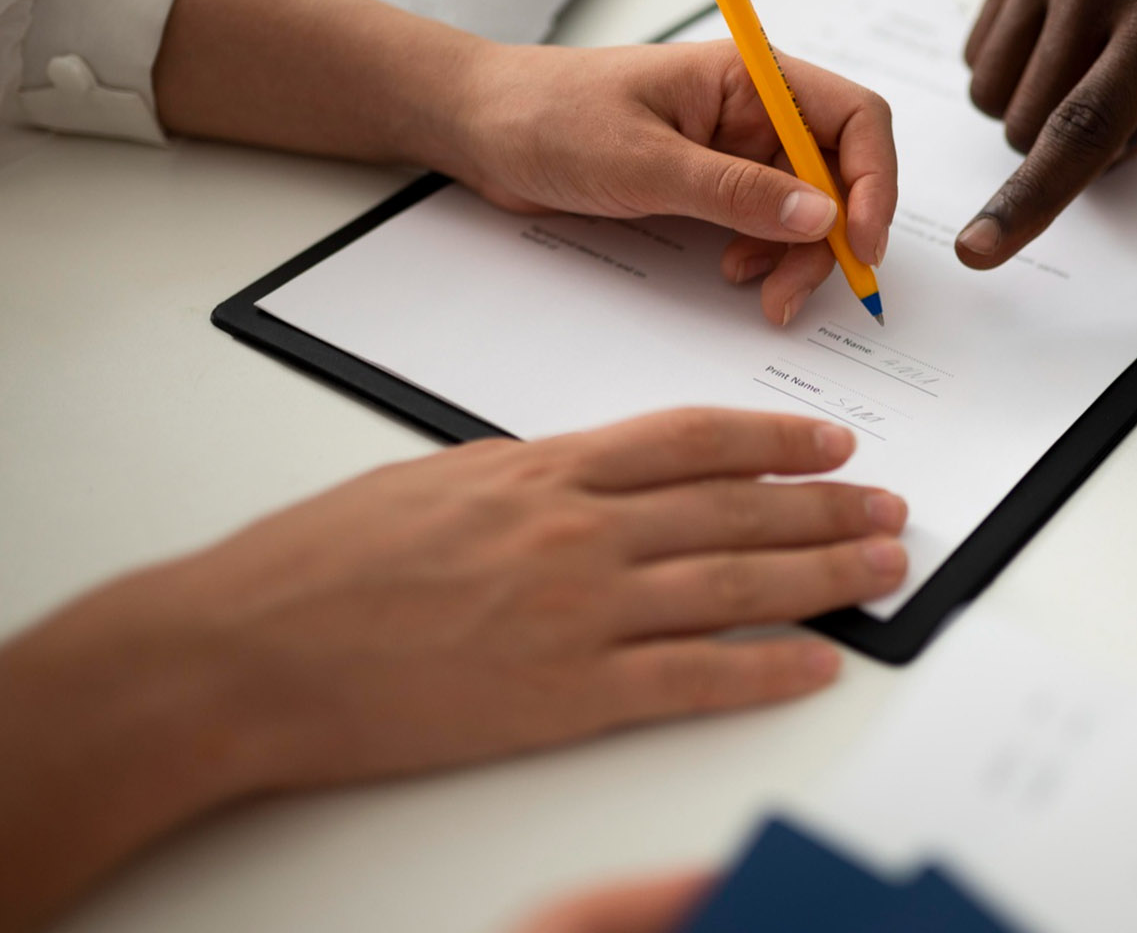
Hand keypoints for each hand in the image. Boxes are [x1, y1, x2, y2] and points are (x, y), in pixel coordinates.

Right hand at [0, 409, 904, 932]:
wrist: (246, 652)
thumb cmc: (318, 565)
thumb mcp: (431, 483)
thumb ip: (525, 477)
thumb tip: (591, 478)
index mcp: (541, 468)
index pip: (688, 440)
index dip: (772, 441)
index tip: (828, 443)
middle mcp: (575, 530)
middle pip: (733, 510)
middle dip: (824, 508)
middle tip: (890, 506)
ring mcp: (576, 613)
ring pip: (733, 586)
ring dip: (822, 577)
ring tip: (884, 569)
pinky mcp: (564, 696)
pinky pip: (693, 680)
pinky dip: (764, 671)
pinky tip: (817, 663)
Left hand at [441, 41, 895, 326]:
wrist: (483, 128)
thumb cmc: (550, 116)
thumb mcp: (643, 161)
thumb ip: (734, 191)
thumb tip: (821, 215)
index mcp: (750, 76)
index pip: (853, 118)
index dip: (873, 181)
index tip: (861, 241)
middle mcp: (755, 110)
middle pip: (839, 174)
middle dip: (832, 236)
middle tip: (797, 291)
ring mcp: (735, 150)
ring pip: (807, 210)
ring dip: (798, 256)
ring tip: (762, 294)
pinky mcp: (712, 185)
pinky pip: (766, 226)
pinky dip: (766, 258)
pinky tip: (735, 275)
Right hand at [955, 0, 1136, 267]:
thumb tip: (1109, 148)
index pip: (1082, 127)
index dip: (1029, 200)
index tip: (980, 249)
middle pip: (1027, 119)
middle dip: (1057, 147)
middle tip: (1119, 107)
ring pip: (992, 85)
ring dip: (1029, 106)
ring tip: (1089, 67)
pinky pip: (983, 37)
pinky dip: (1015, 62)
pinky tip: (1067, 34)